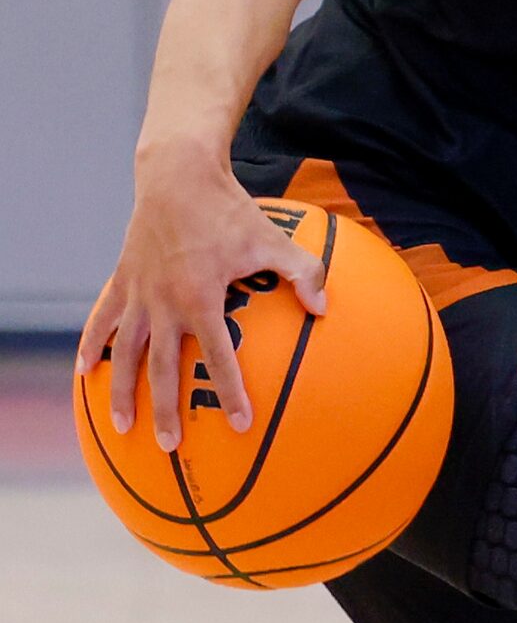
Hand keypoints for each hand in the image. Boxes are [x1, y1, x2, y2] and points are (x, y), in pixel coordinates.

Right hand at [77, 157, 327, 450]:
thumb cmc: (230, 210)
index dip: (231, 393)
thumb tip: (325, 307)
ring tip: (122, 426)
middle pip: (163, 369)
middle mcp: (164, 303)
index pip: (218, 358)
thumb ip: (303, 273)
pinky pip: (101, 320)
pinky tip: (85, 371)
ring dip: (122, 392)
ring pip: (126, 354)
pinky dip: (92, 345)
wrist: (179, 175)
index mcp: (202, 298)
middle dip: (166, 411)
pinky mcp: (121, 280)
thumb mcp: (273, 239)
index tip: (240, 424)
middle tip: (171, 447)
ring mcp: (138, 294)